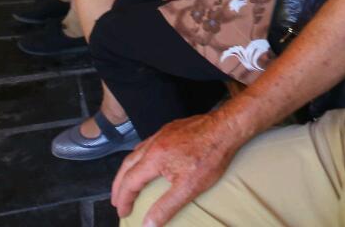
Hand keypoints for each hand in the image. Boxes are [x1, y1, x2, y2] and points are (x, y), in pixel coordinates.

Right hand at [111, 113, 245, 225]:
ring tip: (128, 182)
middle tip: (117, 200)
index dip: (124, 198)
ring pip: (136, 152)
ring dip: (128, 169)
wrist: (227, 127)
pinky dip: (140, 157)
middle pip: (127, 165)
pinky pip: (148, 143)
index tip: (122, 212)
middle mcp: (153, 143)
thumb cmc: (210, 156)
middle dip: (119, 184)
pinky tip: (148, 161)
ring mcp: (162, 133)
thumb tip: (148, 225)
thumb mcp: (189, 188)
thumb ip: (166, 207)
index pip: (130, 182)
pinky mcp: (172, 128)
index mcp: (154, 157)